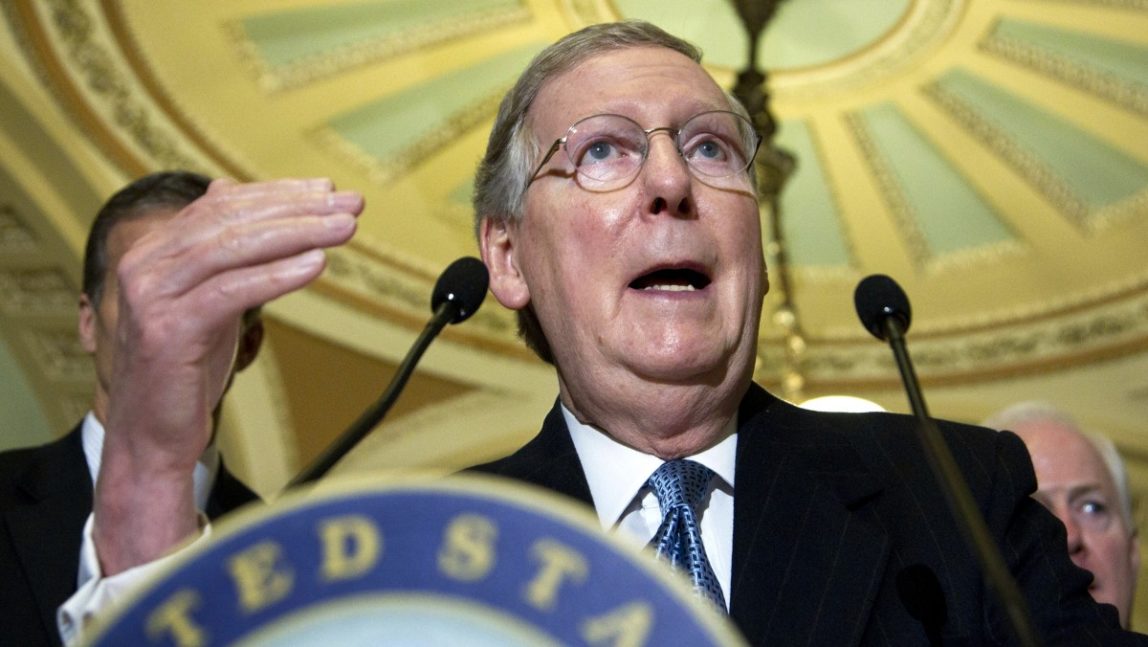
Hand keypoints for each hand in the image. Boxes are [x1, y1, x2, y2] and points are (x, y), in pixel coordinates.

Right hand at [94, 177, 361, 573]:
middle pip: (231, 220)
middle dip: (297, 208)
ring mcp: (152, 297)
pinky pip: (231, 292)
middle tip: (350, 205)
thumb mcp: (208, 302)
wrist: (150, 437)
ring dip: (297, 233)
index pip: (222, 204)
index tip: (330, 190)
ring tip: (344, 229)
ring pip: (233, 248)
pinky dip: (277, 275)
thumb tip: (235, 193)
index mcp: (154, 251)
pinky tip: (316, 265)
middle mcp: (145, 265)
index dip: (279, 193)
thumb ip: (224, 256)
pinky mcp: (167, 331)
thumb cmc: (185, 370)